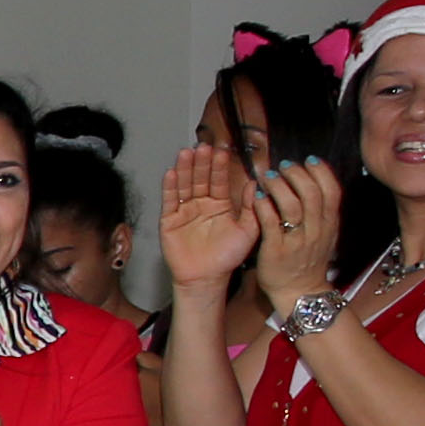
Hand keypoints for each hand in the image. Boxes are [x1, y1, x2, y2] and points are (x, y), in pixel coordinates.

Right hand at [157, 142, 261, 289]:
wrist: (207, 279)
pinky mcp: (169, 220)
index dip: (220, 166)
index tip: (222, 151)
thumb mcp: (248, 231)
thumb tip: (255, 184)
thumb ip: (251, 207)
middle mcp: (201, 204)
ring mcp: (184, 211)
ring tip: (186, 153)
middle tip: (203, 147)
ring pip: (184, 185)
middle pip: (200, 178)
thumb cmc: (227, 257)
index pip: (219, 181)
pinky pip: (169, 201)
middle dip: (201, 163)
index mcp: (220, 205)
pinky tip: (171, 173)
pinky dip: (170, 187)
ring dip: (185, 169)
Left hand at [249, 156, 347, 307]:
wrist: (299, 291)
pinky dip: (264, 206)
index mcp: (329, 224)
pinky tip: (257, 196)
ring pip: (293, 206)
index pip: (332, 191)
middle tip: (284, 166)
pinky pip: (271, 223)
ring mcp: (297, 241)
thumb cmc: (307, 259)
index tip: (308, 160)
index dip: (321, 172)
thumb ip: (322, 209)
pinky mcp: (276, 251)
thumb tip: (315, 178)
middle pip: (312, 194)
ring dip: (279, 186)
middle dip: (297, 174)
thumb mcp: (325, 233)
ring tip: (268, 177)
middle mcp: (317, 231)